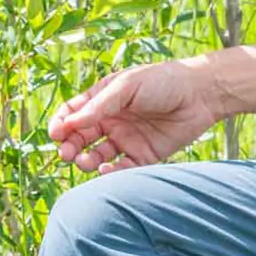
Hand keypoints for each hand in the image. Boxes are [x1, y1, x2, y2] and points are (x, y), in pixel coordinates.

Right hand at [49, 60, 227, 172]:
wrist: (199, 95)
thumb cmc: (162, 82)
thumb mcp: (127, 86)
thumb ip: (100, 105)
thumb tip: (71, 123)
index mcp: (103, 100)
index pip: (73, 114)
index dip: (61, 124)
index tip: (56, 133)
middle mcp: (112, 121)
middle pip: (81, 138)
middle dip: (70, 146)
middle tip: (66, 153)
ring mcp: (126, 140)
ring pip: (98, 156)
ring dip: (87, 161)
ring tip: (85, 162)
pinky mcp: (143, 157)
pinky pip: (122, 170)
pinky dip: (111, 174)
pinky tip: (106, 171)